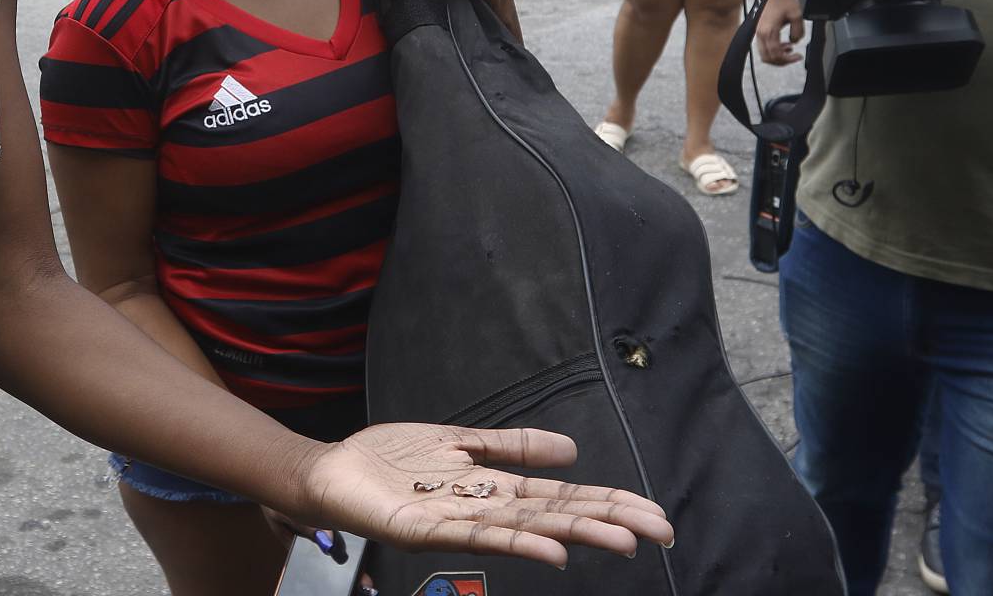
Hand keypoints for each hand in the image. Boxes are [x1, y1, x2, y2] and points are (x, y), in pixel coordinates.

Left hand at [297, 423, 672, 568]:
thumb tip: (571, 451)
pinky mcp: (427, 528)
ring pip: (528, 528)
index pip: (562, 496)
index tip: (653, 514)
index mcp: (495, 487)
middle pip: (557, 514)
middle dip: (608, 521)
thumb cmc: (391, 460)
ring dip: (576, 534)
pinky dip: (519, 543)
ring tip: (621, 540)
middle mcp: (485, 509)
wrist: (333, 469)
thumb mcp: (460, 442)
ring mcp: (459, 520)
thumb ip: (512, 446)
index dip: (607, 503)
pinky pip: (479, 536)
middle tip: (659, 532)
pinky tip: (552, 550)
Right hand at [757, 0, 804, 64]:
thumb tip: (794, 41)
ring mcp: (757, 31)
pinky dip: (772, 49)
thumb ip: (797, 31)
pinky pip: (763, 46)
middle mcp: (760, 33)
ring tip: (789, 49)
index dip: (788, 59)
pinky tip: (783, 43)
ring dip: (776, 56)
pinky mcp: (758, 29)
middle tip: (793, 57)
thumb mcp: (796, 14)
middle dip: (781, 61)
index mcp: (768, 31)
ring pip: (764, 53)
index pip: (776, 54)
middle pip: (768, 57)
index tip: (798, 56)